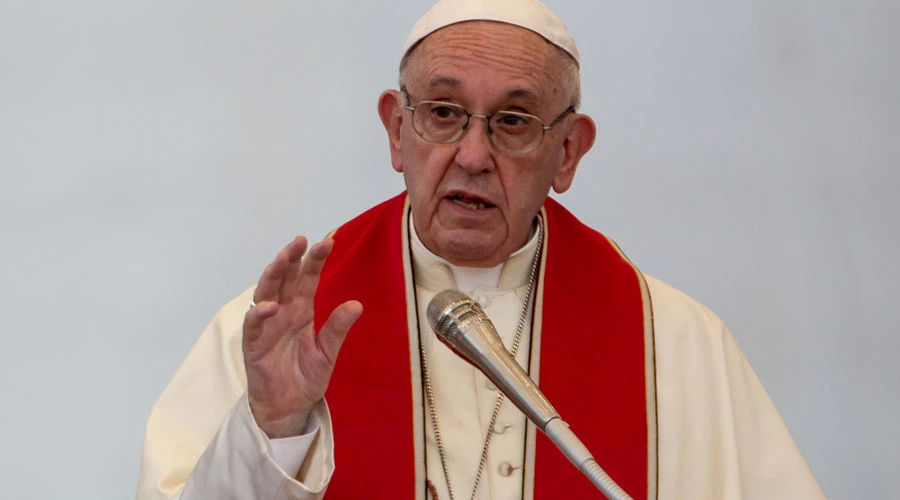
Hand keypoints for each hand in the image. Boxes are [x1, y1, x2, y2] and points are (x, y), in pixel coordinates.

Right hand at [242, 236, 362, 437]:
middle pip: (285, 279)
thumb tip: (357, 304)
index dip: (315, 261)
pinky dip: (259, 314)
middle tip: (300, 241)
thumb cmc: (305, 377)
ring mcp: (266, 326)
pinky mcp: (253, 345)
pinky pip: (253, 325)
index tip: (328, 242)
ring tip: (283, 260)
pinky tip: (270, 305)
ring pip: (266, 293)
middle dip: (292, 258)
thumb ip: (337, 329)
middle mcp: (283, 313)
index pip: (308, 280)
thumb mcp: (328, 353)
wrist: (288, 408)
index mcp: (301, 311)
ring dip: (273, 276)